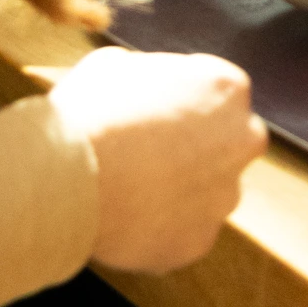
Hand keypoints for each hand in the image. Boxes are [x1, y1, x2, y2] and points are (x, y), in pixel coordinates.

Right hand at [51, 47, 267, 274]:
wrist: (66, 180)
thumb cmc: (89, 113)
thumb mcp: (116, 63)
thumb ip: (151, 71)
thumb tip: (148, 84)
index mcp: (227, 89)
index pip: (218, 93)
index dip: (182, 103)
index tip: (154, 114)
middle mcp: (241, 141)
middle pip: (229, 142)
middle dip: (199, 147)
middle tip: (151, 153)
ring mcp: (223, 196)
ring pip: (210, 192)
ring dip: (182, 191)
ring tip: (132, 190)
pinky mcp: (200, 242)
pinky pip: (184, 234)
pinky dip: (162, 230)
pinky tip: (127, 220)